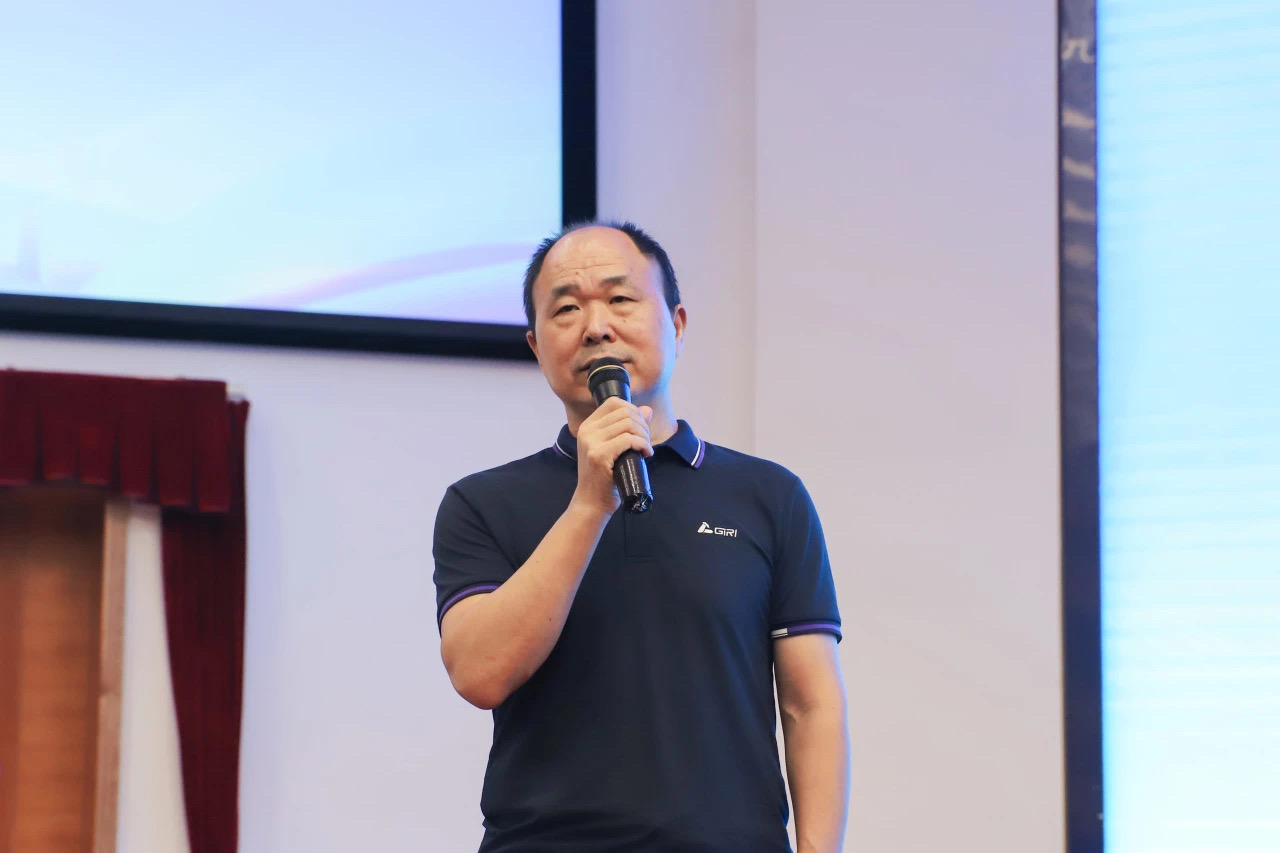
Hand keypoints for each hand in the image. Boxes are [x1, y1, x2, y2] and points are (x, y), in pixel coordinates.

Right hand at [570, 397, 653, 517]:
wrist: (592, 503)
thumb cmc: (604, 478)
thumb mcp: (613, 449)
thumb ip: (627, 428)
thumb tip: (647, 410)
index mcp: (587, 426)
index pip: (613, 402)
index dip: (633, 409)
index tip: (640, 427)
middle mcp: (587, 431)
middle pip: (624, 412)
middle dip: (642, 424)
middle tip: (646, 441)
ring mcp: (591, 442)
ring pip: (628, 424)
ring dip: (644, 435)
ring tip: (646, 449)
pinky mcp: (599, 455)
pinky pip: (628, 439)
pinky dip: (642, 444)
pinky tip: (646, 454)